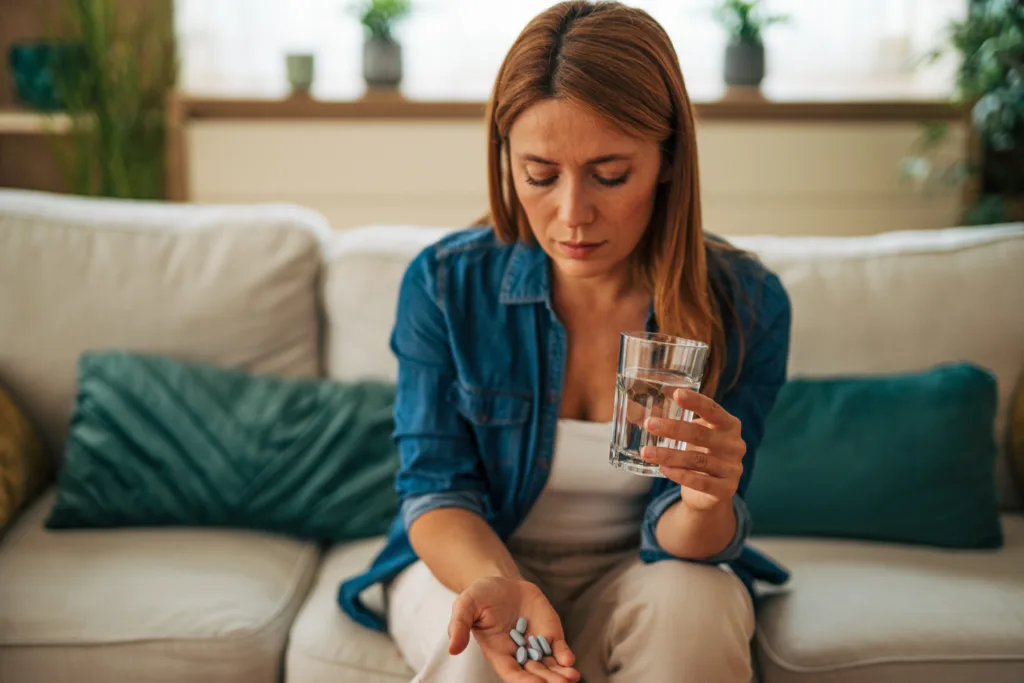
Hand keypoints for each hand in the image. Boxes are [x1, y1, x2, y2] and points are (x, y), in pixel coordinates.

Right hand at [448, 576, 579, 682]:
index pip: (511, 673)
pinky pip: (559, 649)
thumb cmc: (480, 597)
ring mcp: (536, 645)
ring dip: (561, 674)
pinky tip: (569, 660)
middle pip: (535, 674)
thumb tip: (452, 649)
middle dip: (549, 680)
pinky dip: (565, 655)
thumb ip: (459, 626)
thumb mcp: (465, 606)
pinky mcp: (550, 634)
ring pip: (550, 666)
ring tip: (572, 677)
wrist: (501, 582)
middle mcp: (519, 654)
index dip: (523, 681)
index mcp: (498, 653)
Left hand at [640, 388, 744, 511]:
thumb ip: (671, 423)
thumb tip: (632, 411)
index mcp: (729, 425)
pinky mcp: (726, 489)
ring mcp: (733, 468)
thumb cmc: (699, 452)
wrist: (711, 492)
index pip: (713, 410)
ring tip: (646, 452)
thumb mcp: (690, 435)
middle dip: (673, 428)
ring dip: (669, 455)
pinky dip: (679, 475)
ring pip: (697, 459)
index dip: (695, 401)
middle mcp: (735, 445)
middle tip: (648, 424)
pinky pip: (700, 481)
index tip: (676, 393)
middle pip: (701, 434)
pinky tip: (662, 469)